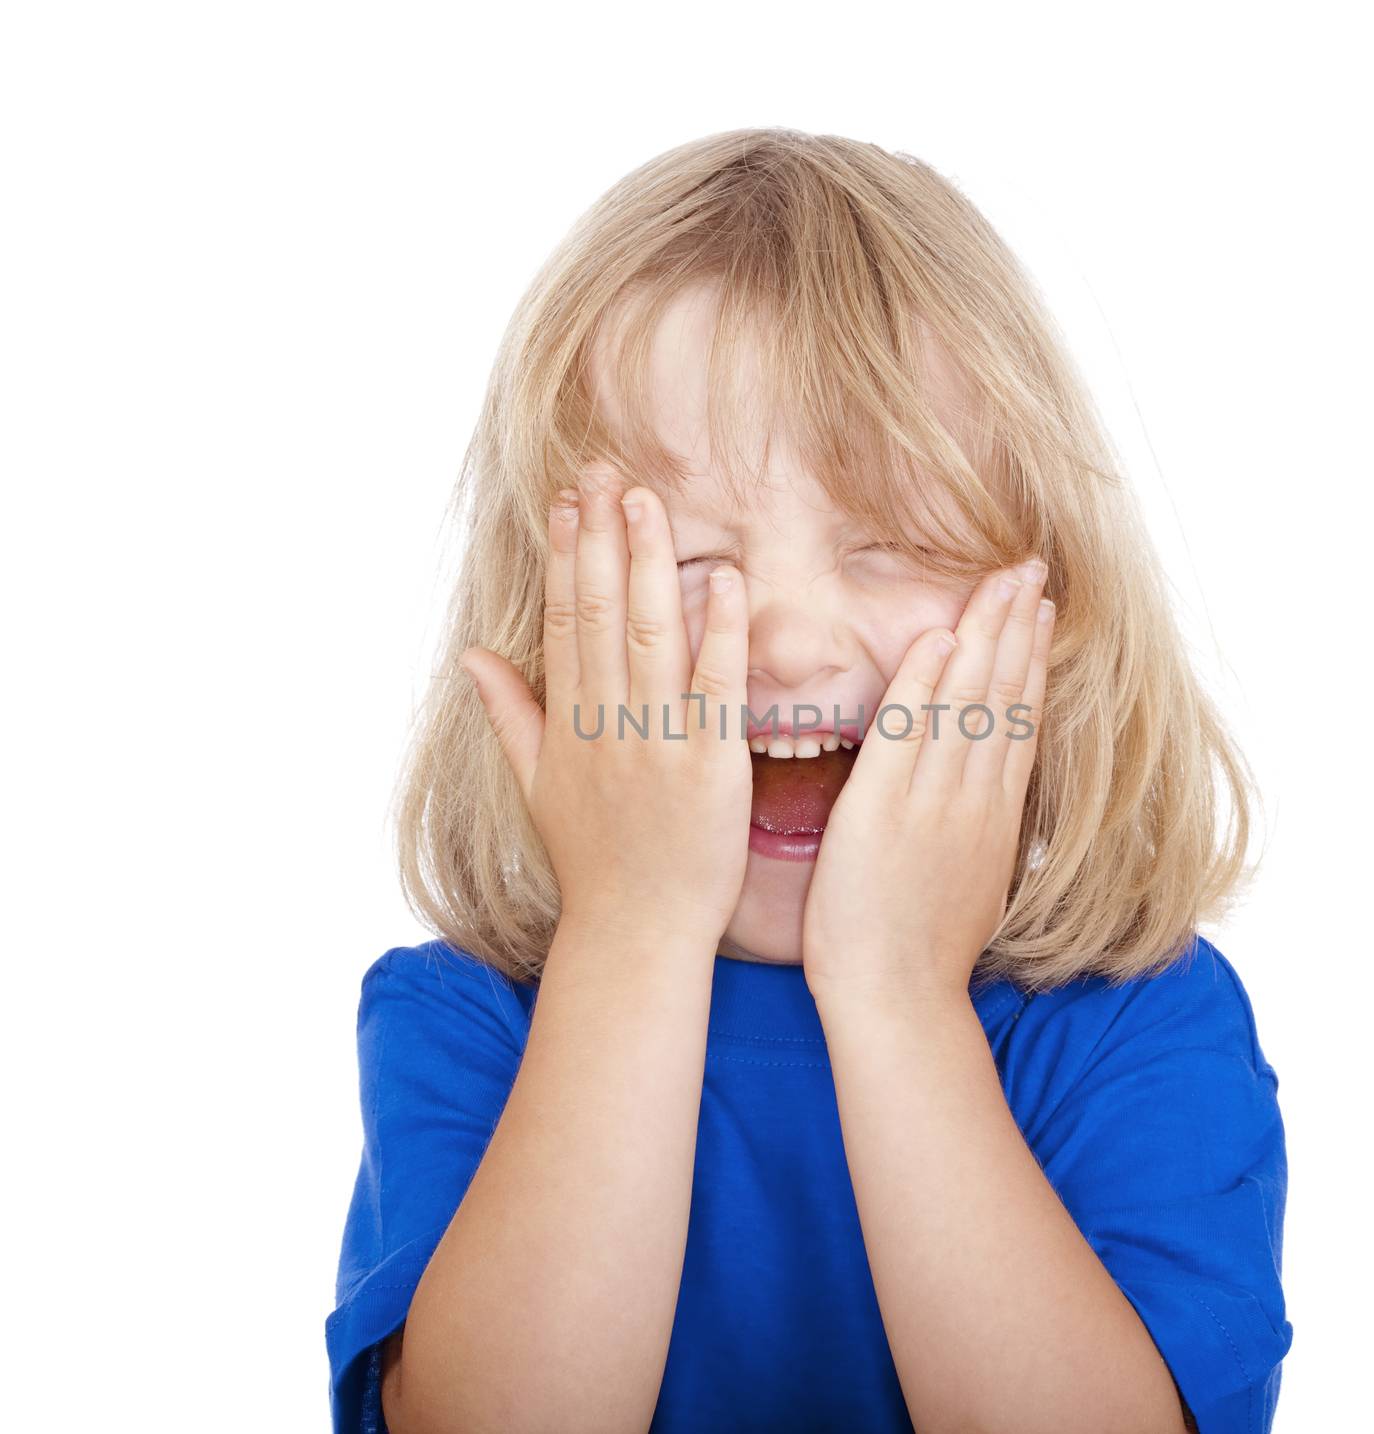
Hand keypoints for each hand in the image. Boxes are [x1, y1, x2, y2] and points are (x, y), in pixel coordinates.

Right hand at [458, 464, 752, 952]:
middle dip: (602, 538)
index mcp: (568, 723)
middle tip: (605, 472)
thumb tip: (472, 655)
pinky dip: (721, 632)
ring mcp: (657, 740)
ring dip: (650, 563)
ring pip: (652, 635)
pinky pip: (714, 686)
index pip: (564, 621)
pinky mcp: (709, 764)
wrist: (636, 930)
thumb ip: (509, 713)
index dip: (567, 556)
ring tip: (648, 501)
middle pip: (601, 612)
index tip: (568, 500)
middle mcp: (607, 722)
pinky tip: (727, 580)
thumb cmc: (593, 861)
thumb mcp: (535, 786)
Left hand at [801, 558, 1054, 1007]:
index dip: (1030, 660)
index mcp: (992, 815)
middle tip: (1031, 570)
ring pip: (968, 702)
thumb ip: (978, 833)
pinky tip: (939, 638)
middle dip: (1018, 627)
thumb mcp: (971, 885)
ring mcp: (932, 802)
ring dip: (986, 635)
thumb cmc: (921, 953)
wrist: (896, 1002)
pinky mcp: (882, 810)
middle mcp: (972, 799)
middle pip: (1003, 696)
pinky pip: (907, 733)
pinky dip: (925, 684)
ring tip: (1003, 582)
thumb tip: (987, 802)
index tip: (1042, 612)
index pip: (1017, 719)